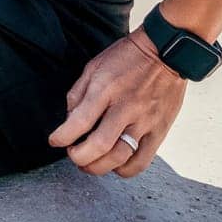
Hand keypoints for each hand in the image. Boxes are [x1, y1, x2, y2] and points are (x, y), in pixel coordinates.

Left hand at [47, 27, 185, 178]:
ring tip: (89, 164)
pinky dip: (124, 170)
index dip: (62, 137)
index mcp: (106, 89)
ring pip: (120, 158)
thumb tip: (70, 120)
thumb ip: (79, 94)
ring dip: (99, 167)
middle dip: (79, 157)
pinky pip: (142, 161)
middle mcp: (126, 108)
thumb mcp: (94, 66)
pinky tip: (114, 164)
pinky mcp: (160, 131)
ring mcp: (145, 122)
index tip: (55, 141)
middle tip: (72, 155)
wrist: (166, 52)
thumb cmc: (126, 58)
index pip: (79, 122)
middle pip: (100, 146)